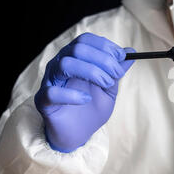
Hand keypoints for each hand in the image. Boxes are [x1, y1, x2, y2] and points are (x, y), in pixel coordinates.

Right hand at [34, 33, 134, 152]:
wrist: (79, 133)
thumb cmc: (92, 107)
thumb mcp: (110, 87)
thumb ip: (117, 70)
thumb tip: (131, 52)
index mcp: (75, 58)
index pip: (86, 40)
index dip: (105, 46)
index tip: (121, 57)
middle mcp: (60, 64)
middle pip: (77, 48)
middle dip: (103, 60)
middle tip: (116, 75)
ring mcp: (49, 81)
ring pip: (66, 64)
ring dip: (91, 72)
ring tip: (105, 85)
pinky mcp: (43, 100)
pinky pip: (52, 92)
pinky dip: (72, 94)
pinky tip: (86, 99)